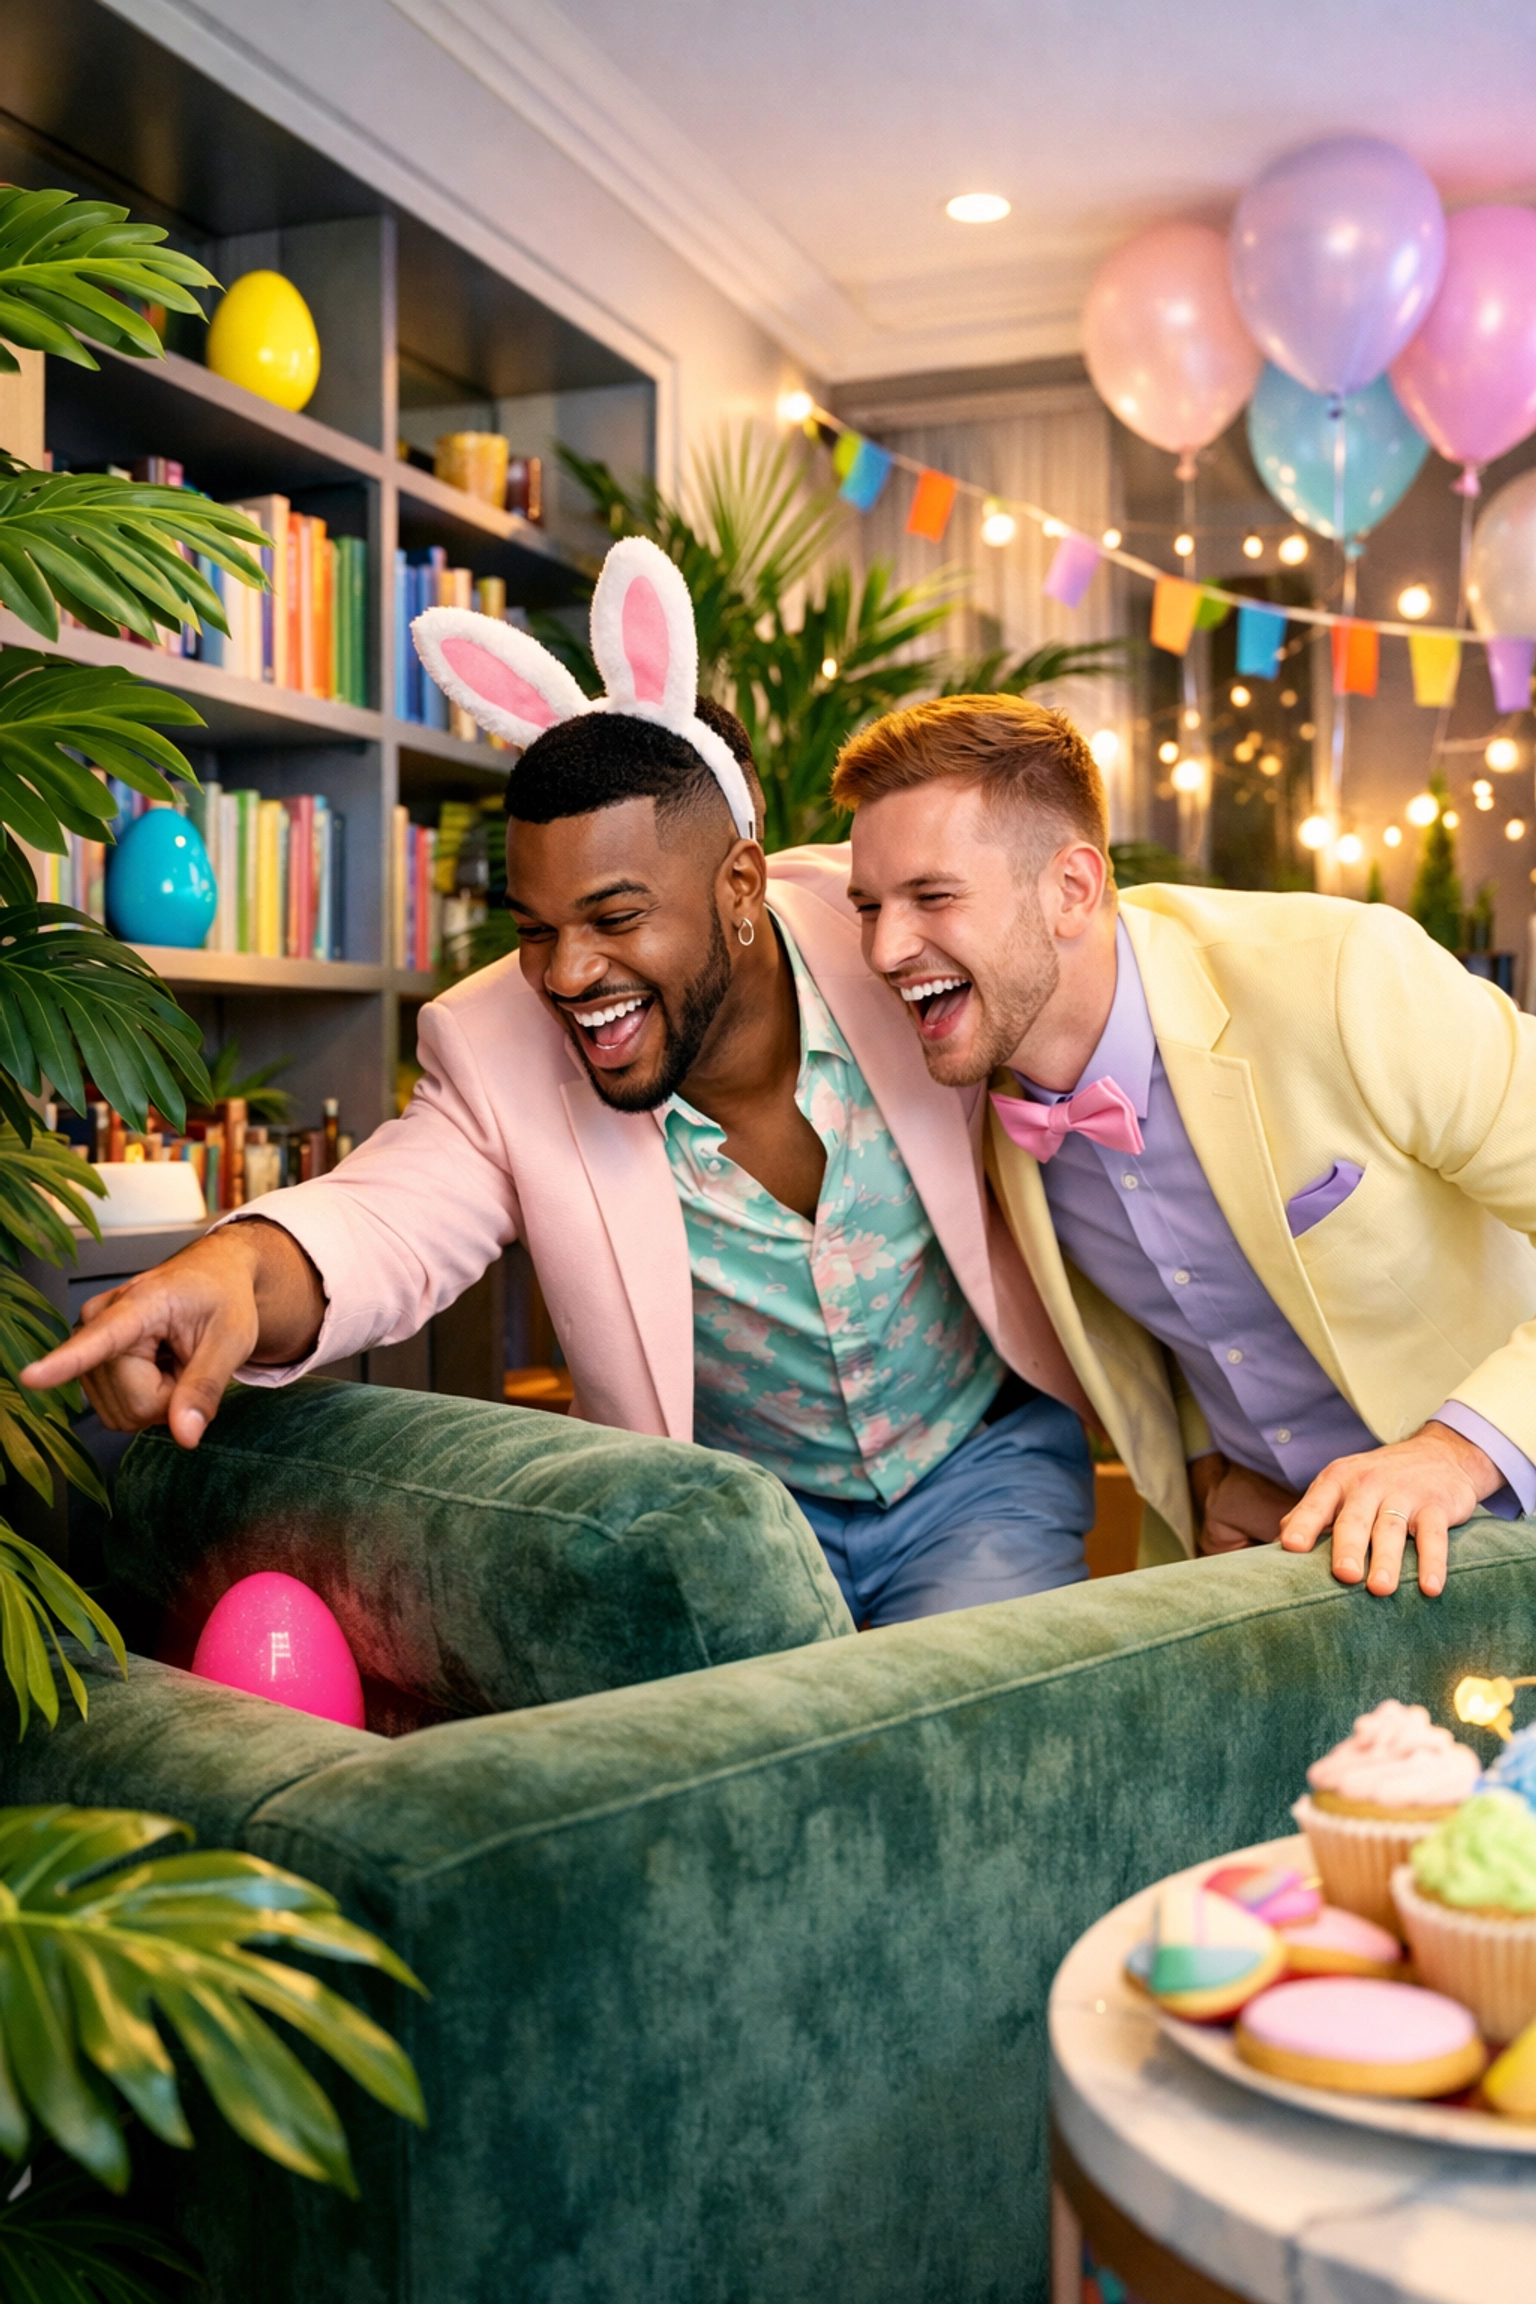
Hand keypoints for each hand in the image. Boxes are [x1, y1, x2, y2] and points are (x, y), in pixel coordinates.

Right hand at [17, 1220, 324, 1447]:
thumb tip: (184, 1436)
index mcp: (138, 1305)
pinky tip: (159, 1370)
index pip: (98, 1340)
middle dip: (170, 1399)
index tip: (31, 1377)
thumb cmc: (223, 1300)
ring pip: (122, 1412)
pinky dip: (146, 1401)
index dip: (64, 1363)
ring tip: (174, 1362)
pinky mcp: (89, 1363)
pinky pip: (117, 1410)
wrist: (212, 1278)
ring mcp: (88, 1342)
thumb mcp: (232, 1341)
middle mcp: (98, 1321)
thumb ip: (206, 1387)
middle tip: (189, 1363)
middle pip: (132, 1402)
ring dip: (158, 1401)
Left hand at [1278, 1422, 1501, 1597]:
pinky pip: (1434, 1536)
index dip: (1304, 1525)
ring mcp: (1403, 1495)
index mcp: (1337, 1482)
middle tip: (1343, 1575)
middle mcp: (1367, 1485)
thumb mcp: (1341, 1487)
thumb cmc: (1377, 1480)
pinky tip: (1430, 1588)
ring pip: (1391, 1530)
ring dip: (1387, 1560)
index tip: (1291, 1547)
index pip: (1316, 1505)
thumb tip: (1274, 1549)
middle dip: (1348, 1547)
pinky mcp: (1436, 1507)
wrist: (1439, 1453)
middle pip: (1354, 1520)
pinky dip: (1433, 1562)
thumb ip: (1310, 1515)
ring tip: (1380, 1589)